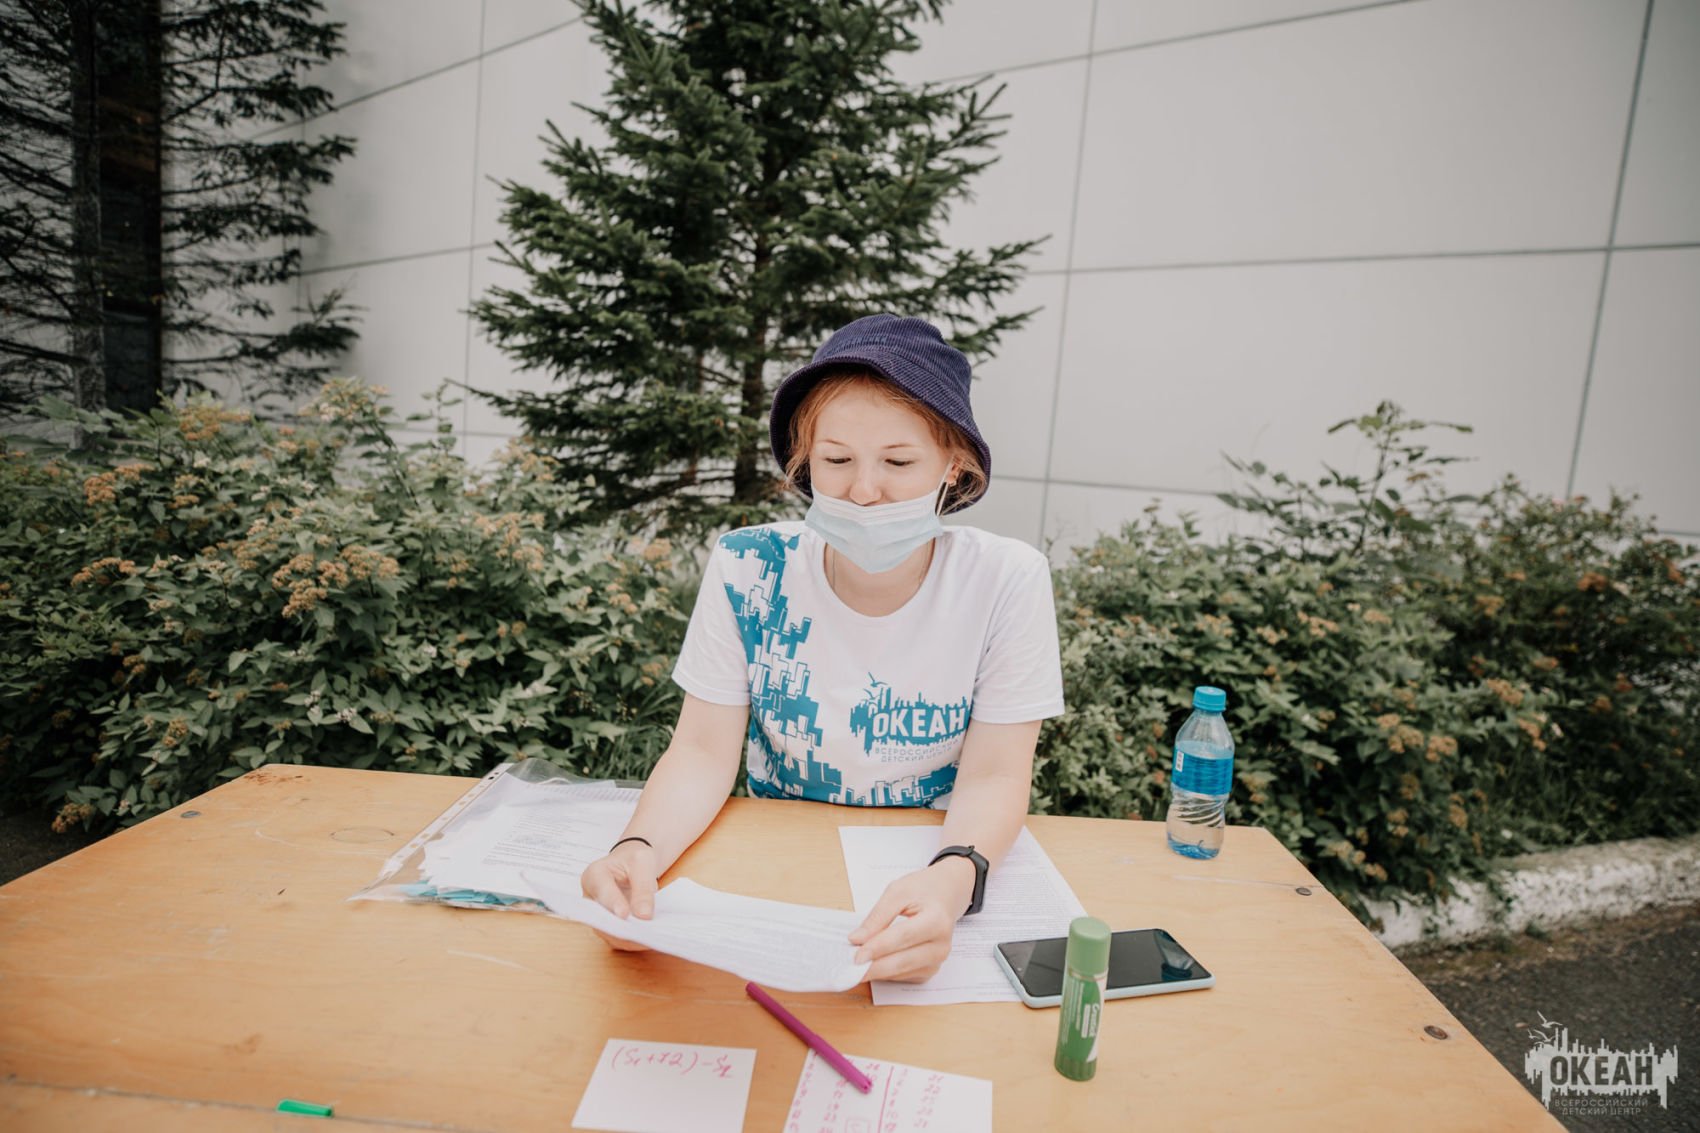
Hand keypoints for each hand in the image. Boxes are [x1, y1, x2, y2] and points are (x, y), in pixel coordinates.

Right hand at [579, 840, 658, 951]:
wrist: (632, 864)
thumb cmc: (634, 859)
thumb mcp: (643, 862)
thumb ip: (643, 887)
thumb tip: (643, 916)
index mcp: (595, 874)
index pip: (602, 891)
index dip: (613, 904)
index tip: (625, 915)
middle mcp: (591, 897)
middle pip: (602, 919)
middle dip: (622, 929)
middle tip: (643, 935)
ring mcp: (598, 914)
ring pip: (609, 933)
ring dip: (629, 939)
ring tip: (650, 940)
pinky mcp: (607, 925)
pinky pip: (618, 938)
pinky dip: (632, 941)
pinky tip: (648, 940)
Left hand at [847, 858, 974, 981]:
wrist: (947, 894)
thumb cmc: (923, 890)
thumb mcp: (898, 892)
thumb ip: (877, 916)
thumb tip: (857, 939)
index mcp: (936, 921)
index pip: (902, 937)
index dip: (877, 947)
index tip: (855, 955)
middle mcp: (941, 945)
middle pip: (902, 961)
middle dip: (873, 966)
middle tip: (848, 968)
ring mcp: (937, 960)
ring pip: (901, 973)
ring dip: (877, 971)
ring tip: (854, 967)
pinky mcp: (931, 970)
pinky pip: (904, 976)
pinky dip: (886, 973)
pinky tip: (872, 965)